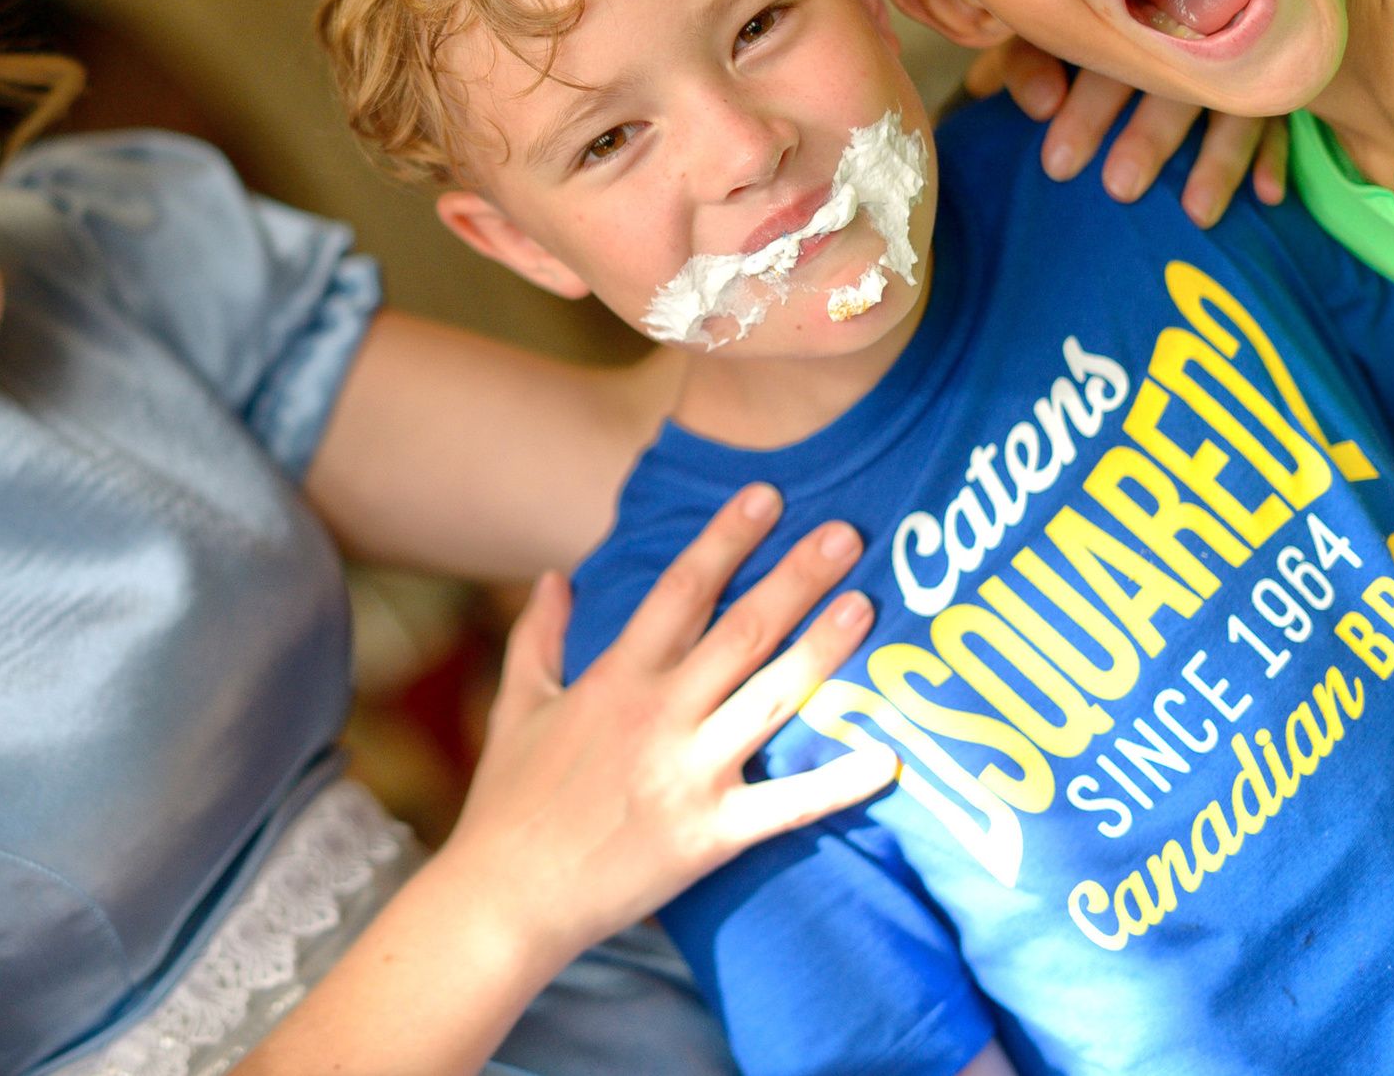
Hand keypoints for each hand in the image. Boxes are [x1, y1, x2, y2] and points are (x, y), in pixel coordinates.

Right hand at [434, 483, 890, 971]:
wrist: (506, 897)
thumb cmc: (509, 803)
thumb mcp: (516, 705)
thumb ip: (538, 635)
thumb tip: (558, 574)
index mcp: (614, 678)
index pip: (680, 589)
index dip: (726, 539)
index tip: (767, 495)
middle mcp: (659, 715)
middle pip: (741, 630)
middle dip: (796, 576)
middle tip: (848, 533)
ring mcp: (689, 773)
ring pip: (773, 697)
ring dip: (824, 648)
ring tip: (867, 604)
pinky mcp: (711, 834)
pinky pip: (787, 804)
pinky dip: (839, 784)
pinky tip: (887, 758)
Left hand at [965, 38, 1284, 226]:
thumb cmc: (1089, 24)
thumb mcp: (1048, 33)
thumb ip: (1025, 63)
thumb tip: (1026, 100)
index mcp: (1130, 12)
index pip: (1108, 56)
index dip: (1085, 109)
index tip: (1057, 166)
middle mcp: (1191, 28)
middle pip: (1176, 82)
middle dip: (1149, 136)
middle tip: (1120, 188)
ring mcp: (1237, 52)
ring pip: (1235, 104)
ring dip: (1219, 159)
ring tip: (1196, 214)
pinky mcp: (1272, 75)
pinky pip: (1283, 115)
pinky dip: (1274, 154)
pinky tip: (1269, 196)